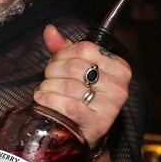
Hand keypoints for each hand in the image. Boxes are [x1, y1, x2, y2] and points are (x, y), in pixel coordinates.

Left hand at [33, 24, 130, 148]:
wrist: (86, 131)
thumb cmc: (81, 97)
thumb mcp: (75, 70)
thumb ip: (63, 49)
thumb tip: (49, 30)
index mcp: (118, 67)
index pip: (85, 49)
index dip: (63, 53)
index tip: (55, 61)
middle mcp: (119, 86)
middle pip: (75, 67)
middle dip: (53, 71)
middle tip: (47, 78)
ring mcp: (111, 106)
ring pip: (69, 87)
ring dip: (48, 87)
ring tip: (43, 90)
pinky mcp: (98, 124)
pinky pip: (70, 107)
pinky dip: (50, 101)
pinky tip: (41, 99)